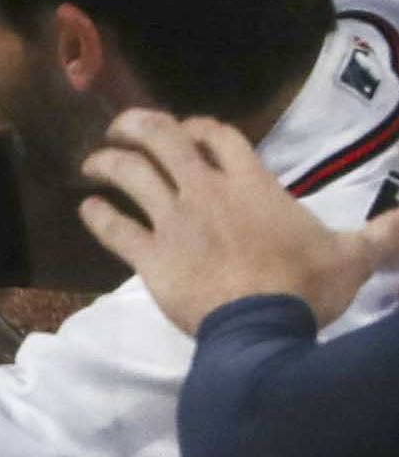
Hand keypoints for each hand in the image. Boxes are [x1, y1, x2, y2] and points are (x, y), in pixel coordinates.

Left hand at [80, 107, 398, 332]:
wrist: (264, 331)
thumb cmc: (306, 289)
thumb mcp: (351, 257)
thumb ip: (384, 235)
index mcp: (251, 186)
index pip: (218, 135)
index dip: (199, 126)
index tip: (188, 129)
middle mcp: (204, 193)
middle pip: (161, 139)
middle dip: (136, 125)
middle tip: (122, 127)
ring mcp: (172, 222)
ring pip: (127, 175)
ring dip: (105, 163)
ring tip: (94, 164)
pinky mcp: (149, 255)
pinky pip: (112, 228)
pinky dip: (95, 215)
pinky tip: (87, 209)